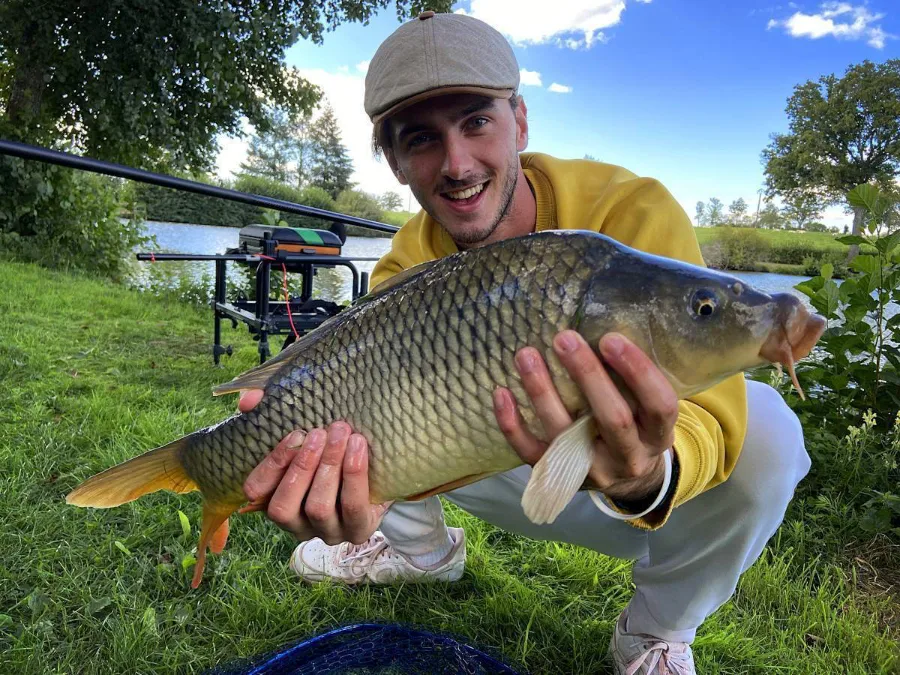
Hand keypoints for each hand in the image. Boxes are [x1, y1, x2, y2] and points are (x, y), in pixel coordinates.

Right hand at [237, 389, 389, 544]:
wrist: (382, 470)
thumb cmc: (332, 450)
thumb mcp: (304, 433)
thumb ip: (271, 414)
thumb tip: (249, 400)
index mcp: (275, 500)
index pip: (256, 491)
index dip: (271, 464)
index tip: (295, 433)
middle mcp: (296, 524)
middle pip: (283, 506)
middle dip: (302, 465)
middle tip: (320, 432)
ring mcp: (327, 531)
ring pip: (318, 507)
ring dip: (329, 466)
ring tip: (342, 434)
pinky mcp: (358, 530)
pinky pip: (353, 507)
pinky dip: (354, 475)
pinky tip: (358, 446)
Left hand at [493, 331, 676, 503]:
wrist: (626, 481)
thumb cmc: (635, 427)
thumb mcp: (647, 409)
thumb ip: (632, 380)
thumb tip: (599, 323)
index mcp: (657, 436)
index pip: (658, 405)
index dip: (638, 371)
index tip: (610, 338)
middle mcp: (628, 457)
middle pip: (613, 419)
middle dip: (587, 375)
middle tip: (564, 338)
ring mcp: (592, 471)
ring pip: (564, 433)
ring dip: (542, 390)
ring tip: (526, 355)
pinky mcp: (558, 476)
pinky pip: (530, 451)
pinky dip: (512, 423)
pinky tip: (501, 392)